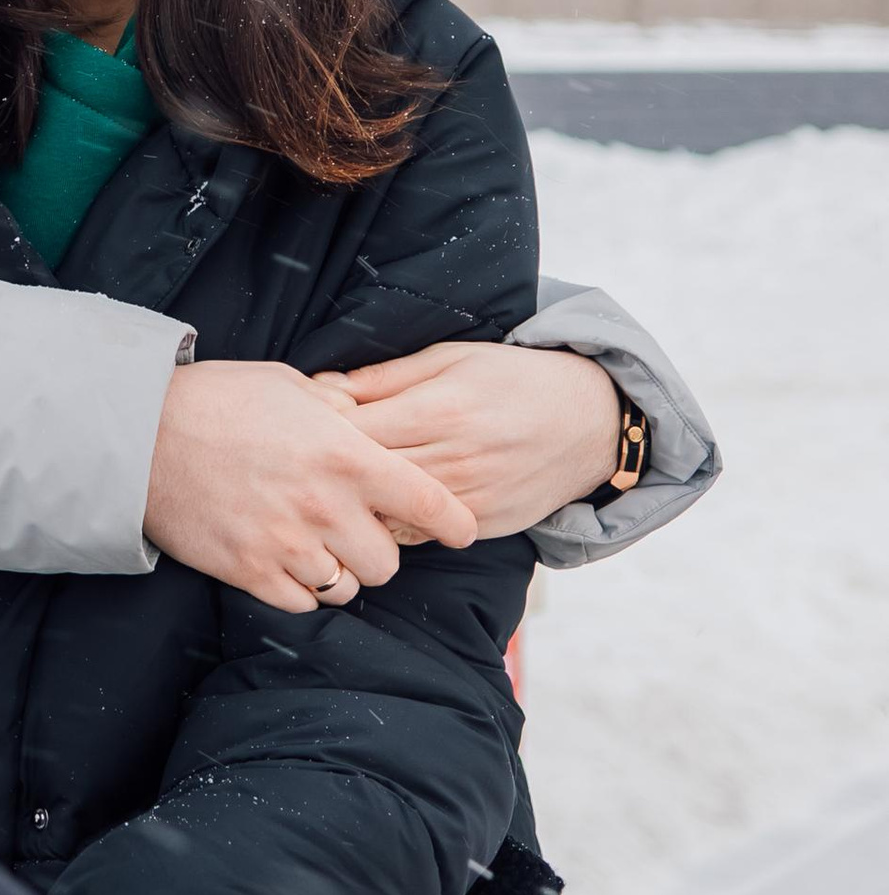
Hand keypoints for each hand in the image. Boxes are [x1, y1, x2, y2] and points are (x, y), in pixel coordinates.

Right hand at [144, 359, 475, 612]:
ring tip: (318, 549)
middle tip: (358, 532)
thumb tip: (361, 415)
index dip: (454, 522)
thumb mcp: (289, 385)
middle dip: (379, 549)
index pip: (428, 503)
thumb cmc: (216, 399)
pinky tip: (286, 564)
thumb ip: (338, 408)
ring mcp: (286, 545)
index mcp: (345, 456)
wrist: (138, 434)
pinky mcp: (248, 572)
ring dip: (340, 572)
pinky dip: (301, 590)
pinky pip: (301, 603)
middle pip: (389, 563)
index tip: (463, 530)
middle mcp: (324, 507)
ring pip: (346, 588)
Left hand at [326, 340, 623, 539]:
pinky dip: (393, 524)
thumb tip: (323, 386)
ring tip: (337, 488)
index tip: (306, 426)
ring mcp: (468, 499)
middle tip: (310, 461)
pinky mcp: (481, 525)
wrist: (588, 421)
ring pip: (387, 514)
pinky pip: (418, 536)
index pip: (353, 433)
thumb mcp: (450, 358)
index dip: (321, 432)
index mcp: (438, 411)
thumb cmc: (511, 379)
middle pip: (365, 477)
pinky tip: (380, 507)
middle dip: (332, 472)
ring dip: (358, 504)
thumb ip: (385, 376)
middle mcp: (452, 460)